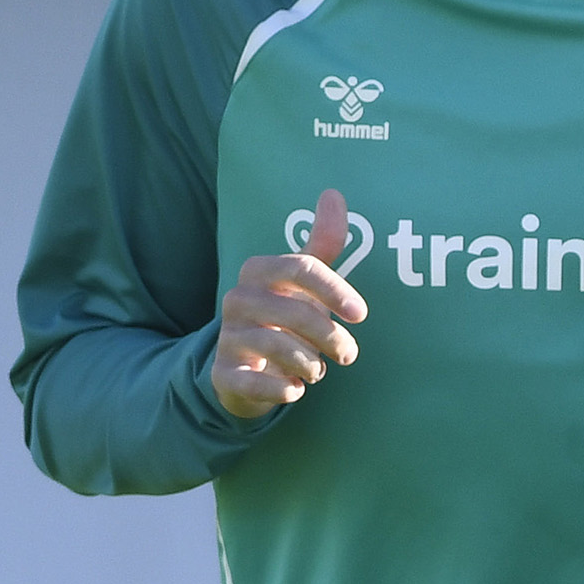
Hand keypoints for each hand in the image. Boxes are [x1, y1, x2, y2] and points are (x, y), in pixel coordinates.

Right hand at [209, 188, 363, 416]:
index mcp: (259, 271)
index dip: (334, 290)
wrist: (242, 366)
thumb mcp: (302, 280)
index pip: (301, 268)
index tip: (361, 314)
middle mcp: (237, 299)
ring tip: (318, 371)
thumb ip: (322, 243)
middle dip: (333, 337)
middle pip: (297, 312)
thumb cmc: (283, 315)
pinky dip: (283, 389)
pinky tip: (295, 390)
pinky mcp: (223, 373)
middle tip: (348, 354)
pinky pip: (255, 384)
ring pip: (281, 348)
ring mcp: (227, 336)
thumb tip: (334, 193)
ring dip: (312, 365)